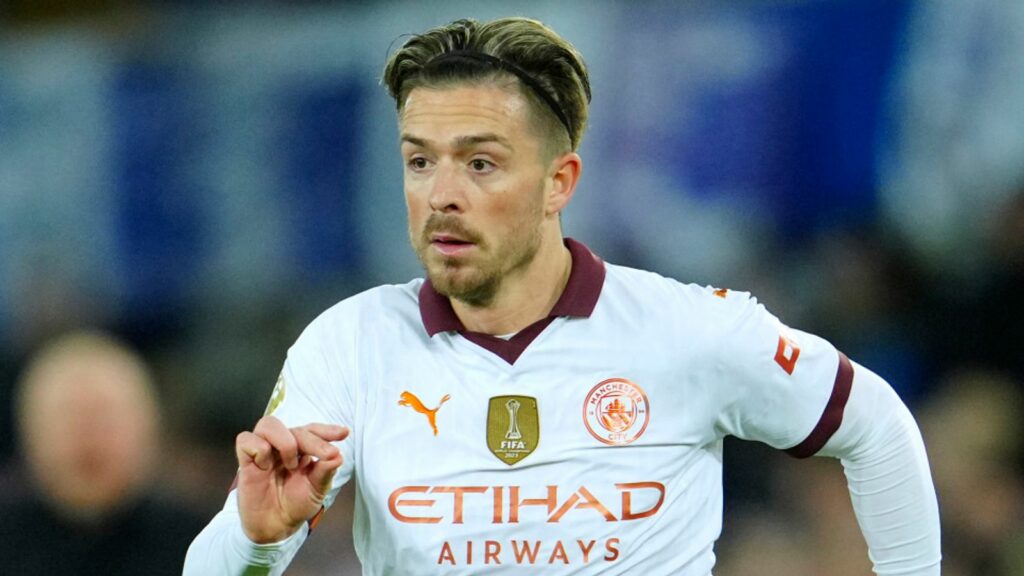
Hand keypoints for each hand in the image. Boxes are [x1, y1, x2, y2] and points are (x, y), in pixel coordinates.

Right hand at [234, 415, 349, 542]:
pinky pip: (245, 440)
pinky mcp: (246, 462)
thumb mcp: (317, 490)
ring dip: (285, 441)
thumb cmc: (296, 505)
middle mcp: (283, 446)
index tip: (345, 433)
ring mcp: (264, 452)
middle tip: (325, 454)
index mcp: (302, 449)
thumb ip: (325, 471)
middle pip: (295, 427)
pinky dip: (259, 448)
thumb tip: (338, 455)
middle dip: (313, 440)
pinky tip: (265, 467)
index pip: (312, 430)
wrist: (275, 528)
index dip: (327, 429)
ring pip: (268, 424)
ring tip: (291, 465)